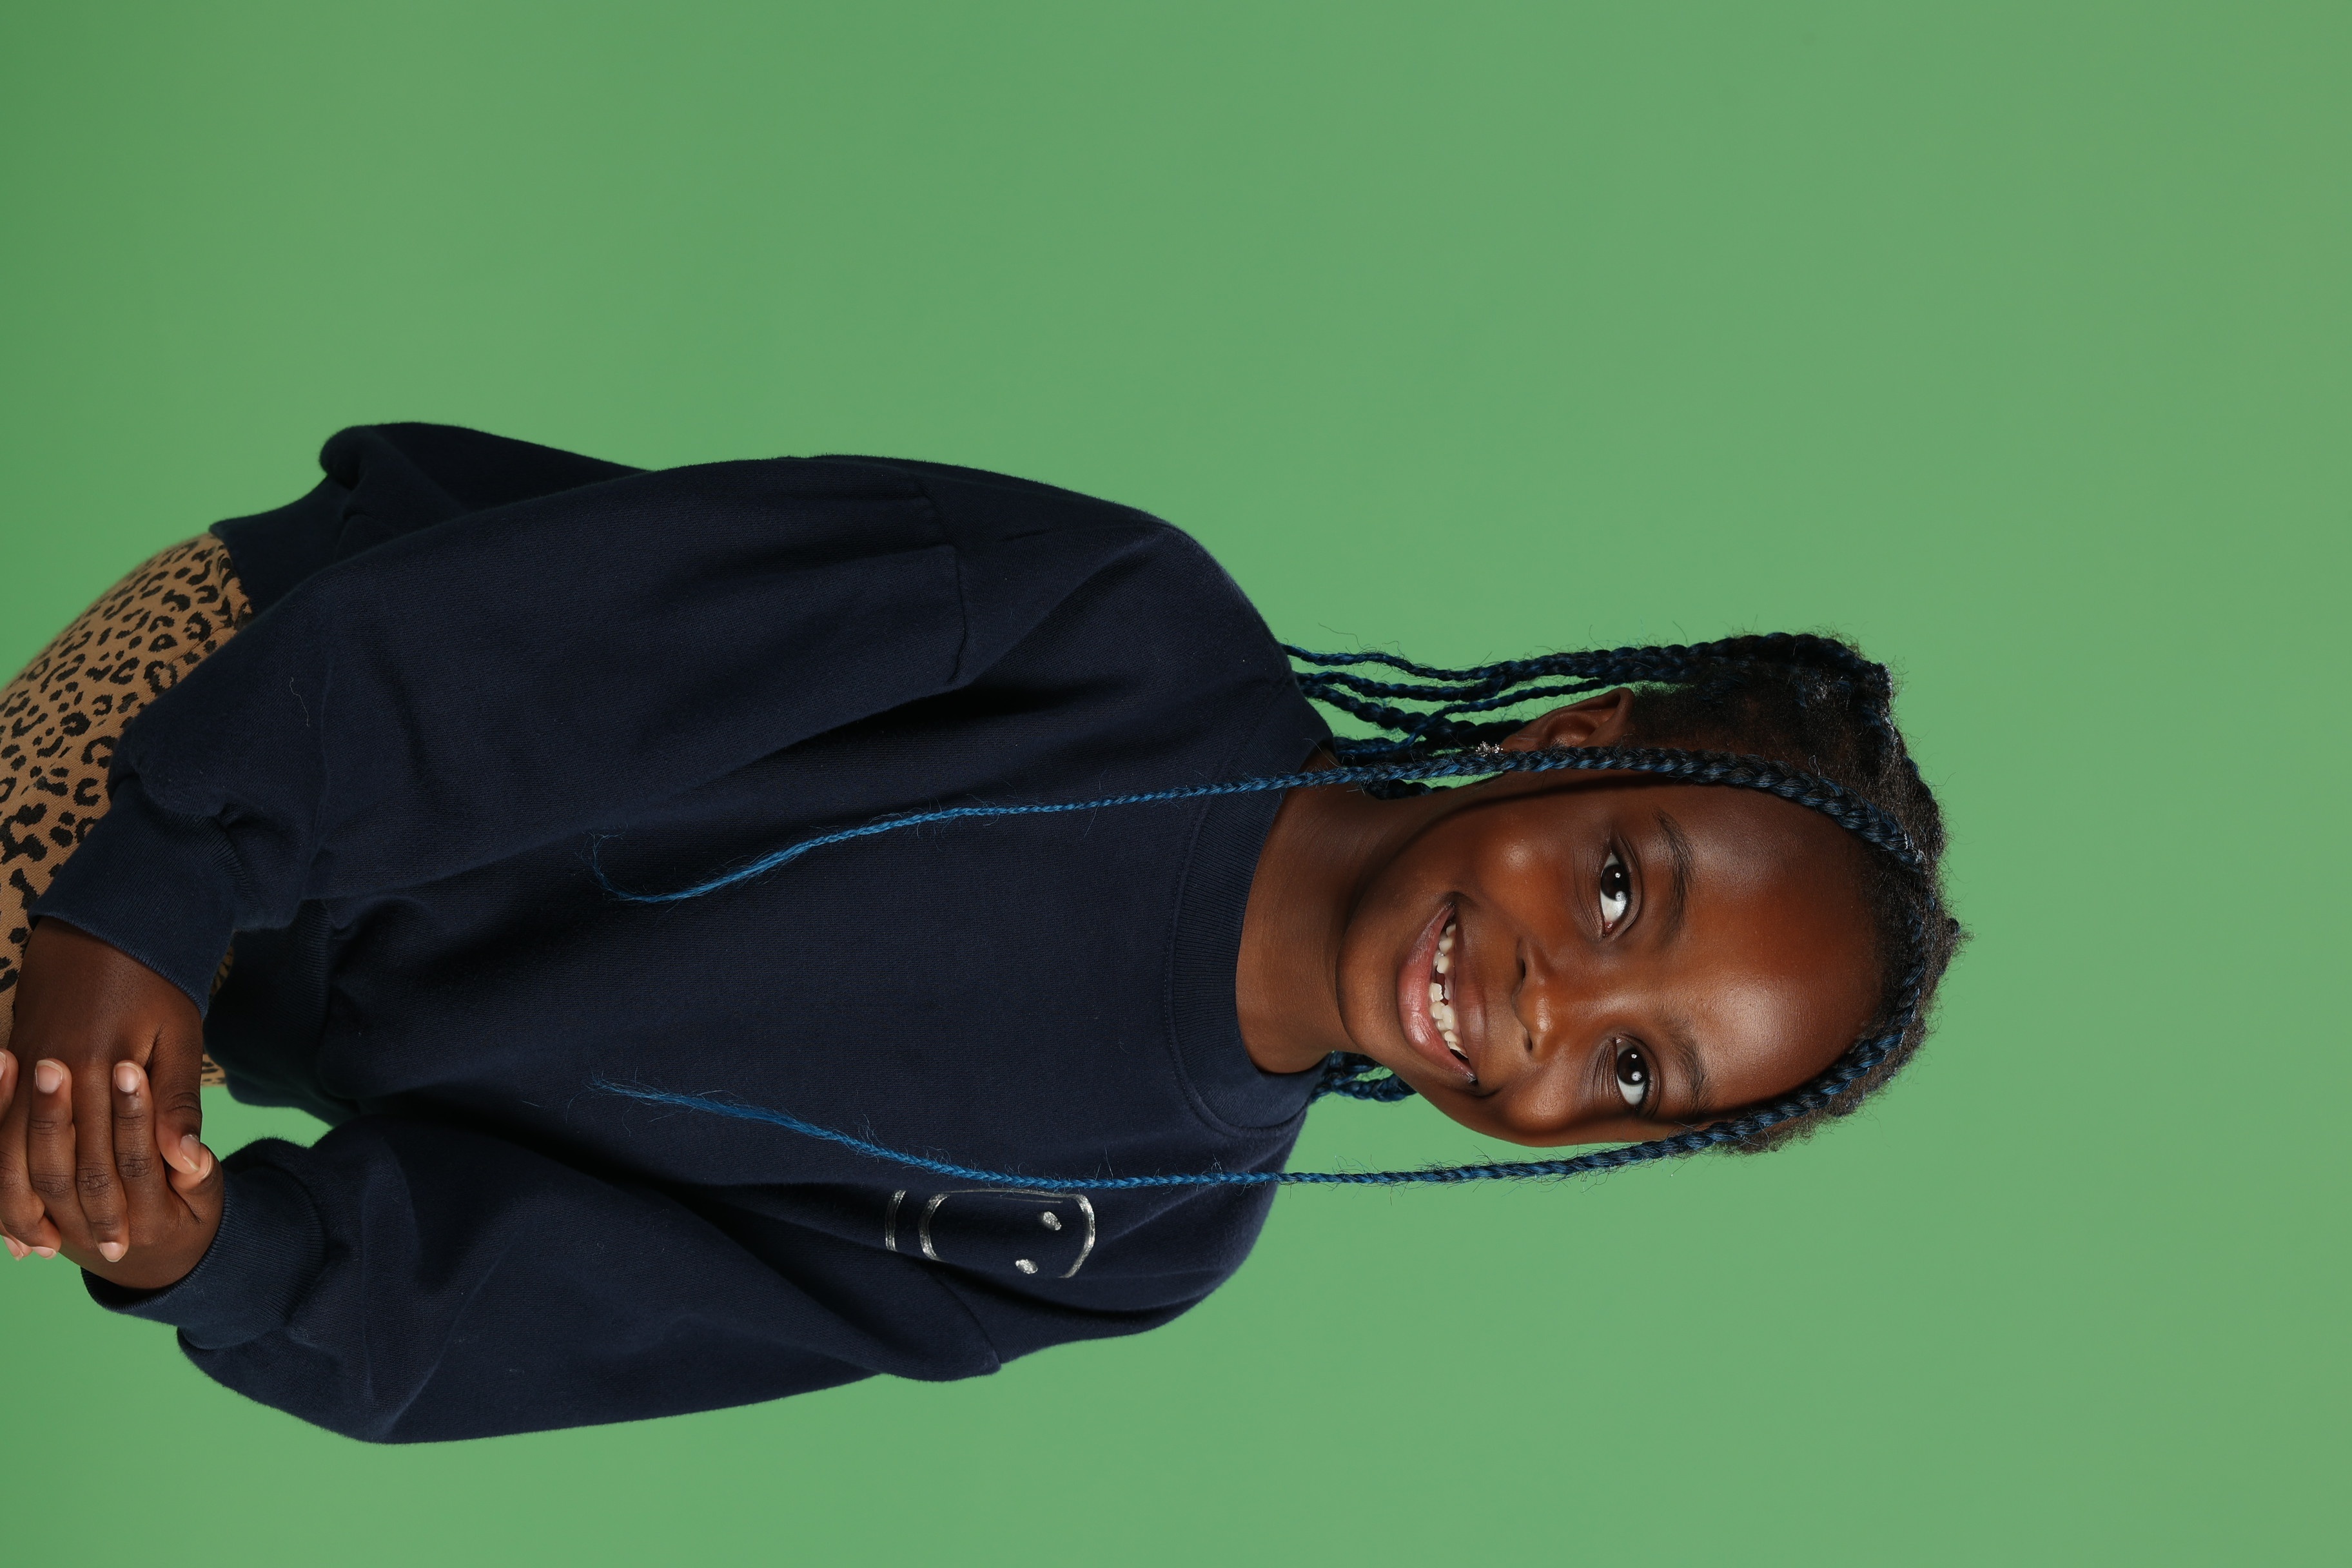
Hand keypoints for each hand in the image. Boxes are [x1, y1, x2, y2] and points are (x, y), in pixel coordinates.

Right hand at [0, 920, 214, 1281]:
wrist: (102, 919)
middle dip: (69, 1213)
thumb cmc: (154, 979)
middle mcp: (53, 1073)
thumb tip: (184, 1163)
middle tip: (91, 1255)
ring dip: (17, 1201)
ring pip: (6, 1151)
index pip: (98, 1158)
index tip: (121, 1244)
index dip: (107, 1205)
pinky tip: (5, 1192)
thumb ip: (175, 1102)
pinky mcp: (13, 1053)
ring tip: (33, 1246)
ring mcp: (25, 1064)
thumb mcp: (180, 1036)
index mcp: (99, 1071)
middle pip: (49, 1163)